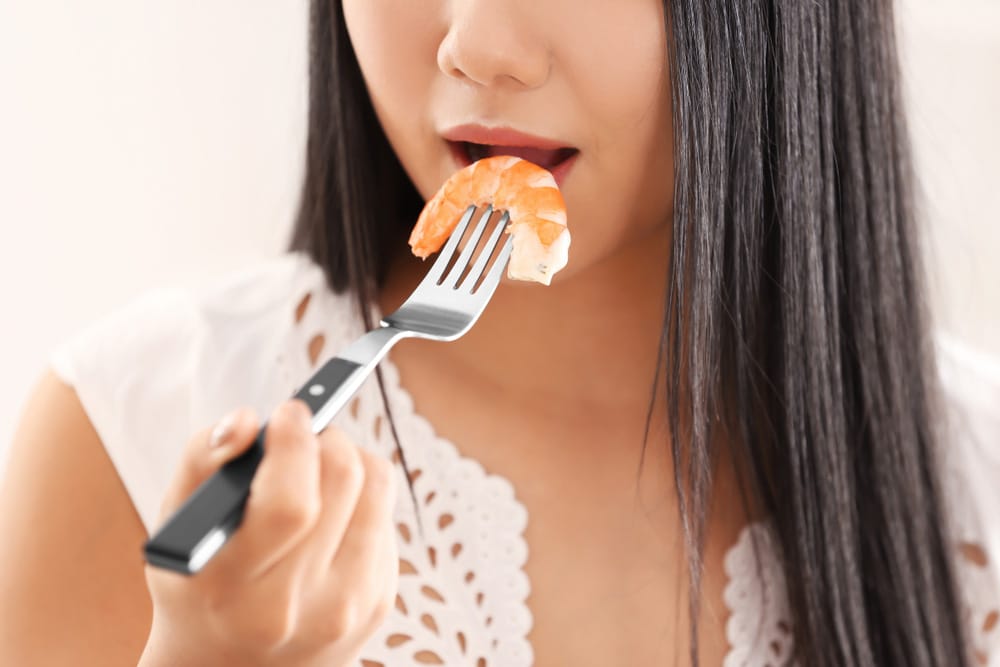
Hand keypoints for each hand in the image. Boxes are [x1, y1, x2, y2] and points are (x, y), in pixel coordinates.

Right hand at [139, 400, 398, 666]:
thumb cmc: (200, 584)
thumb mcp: (177, 528)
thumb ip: (200, 460)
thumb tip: (247, 419)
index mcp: (231, 587)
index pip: (289, 504)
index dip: (294, 442)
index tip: (288, 412)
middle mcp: (294, 606)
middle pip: (344, 478)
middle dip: (324, 436)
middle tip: (300, 432)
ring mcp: (345, 609)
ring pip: (377, 486)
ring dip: (349, 456)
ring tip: (318, 464)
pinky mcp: (379, 602)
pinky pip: (387, 514)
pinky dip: (362, 496)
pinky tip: (331, 512)